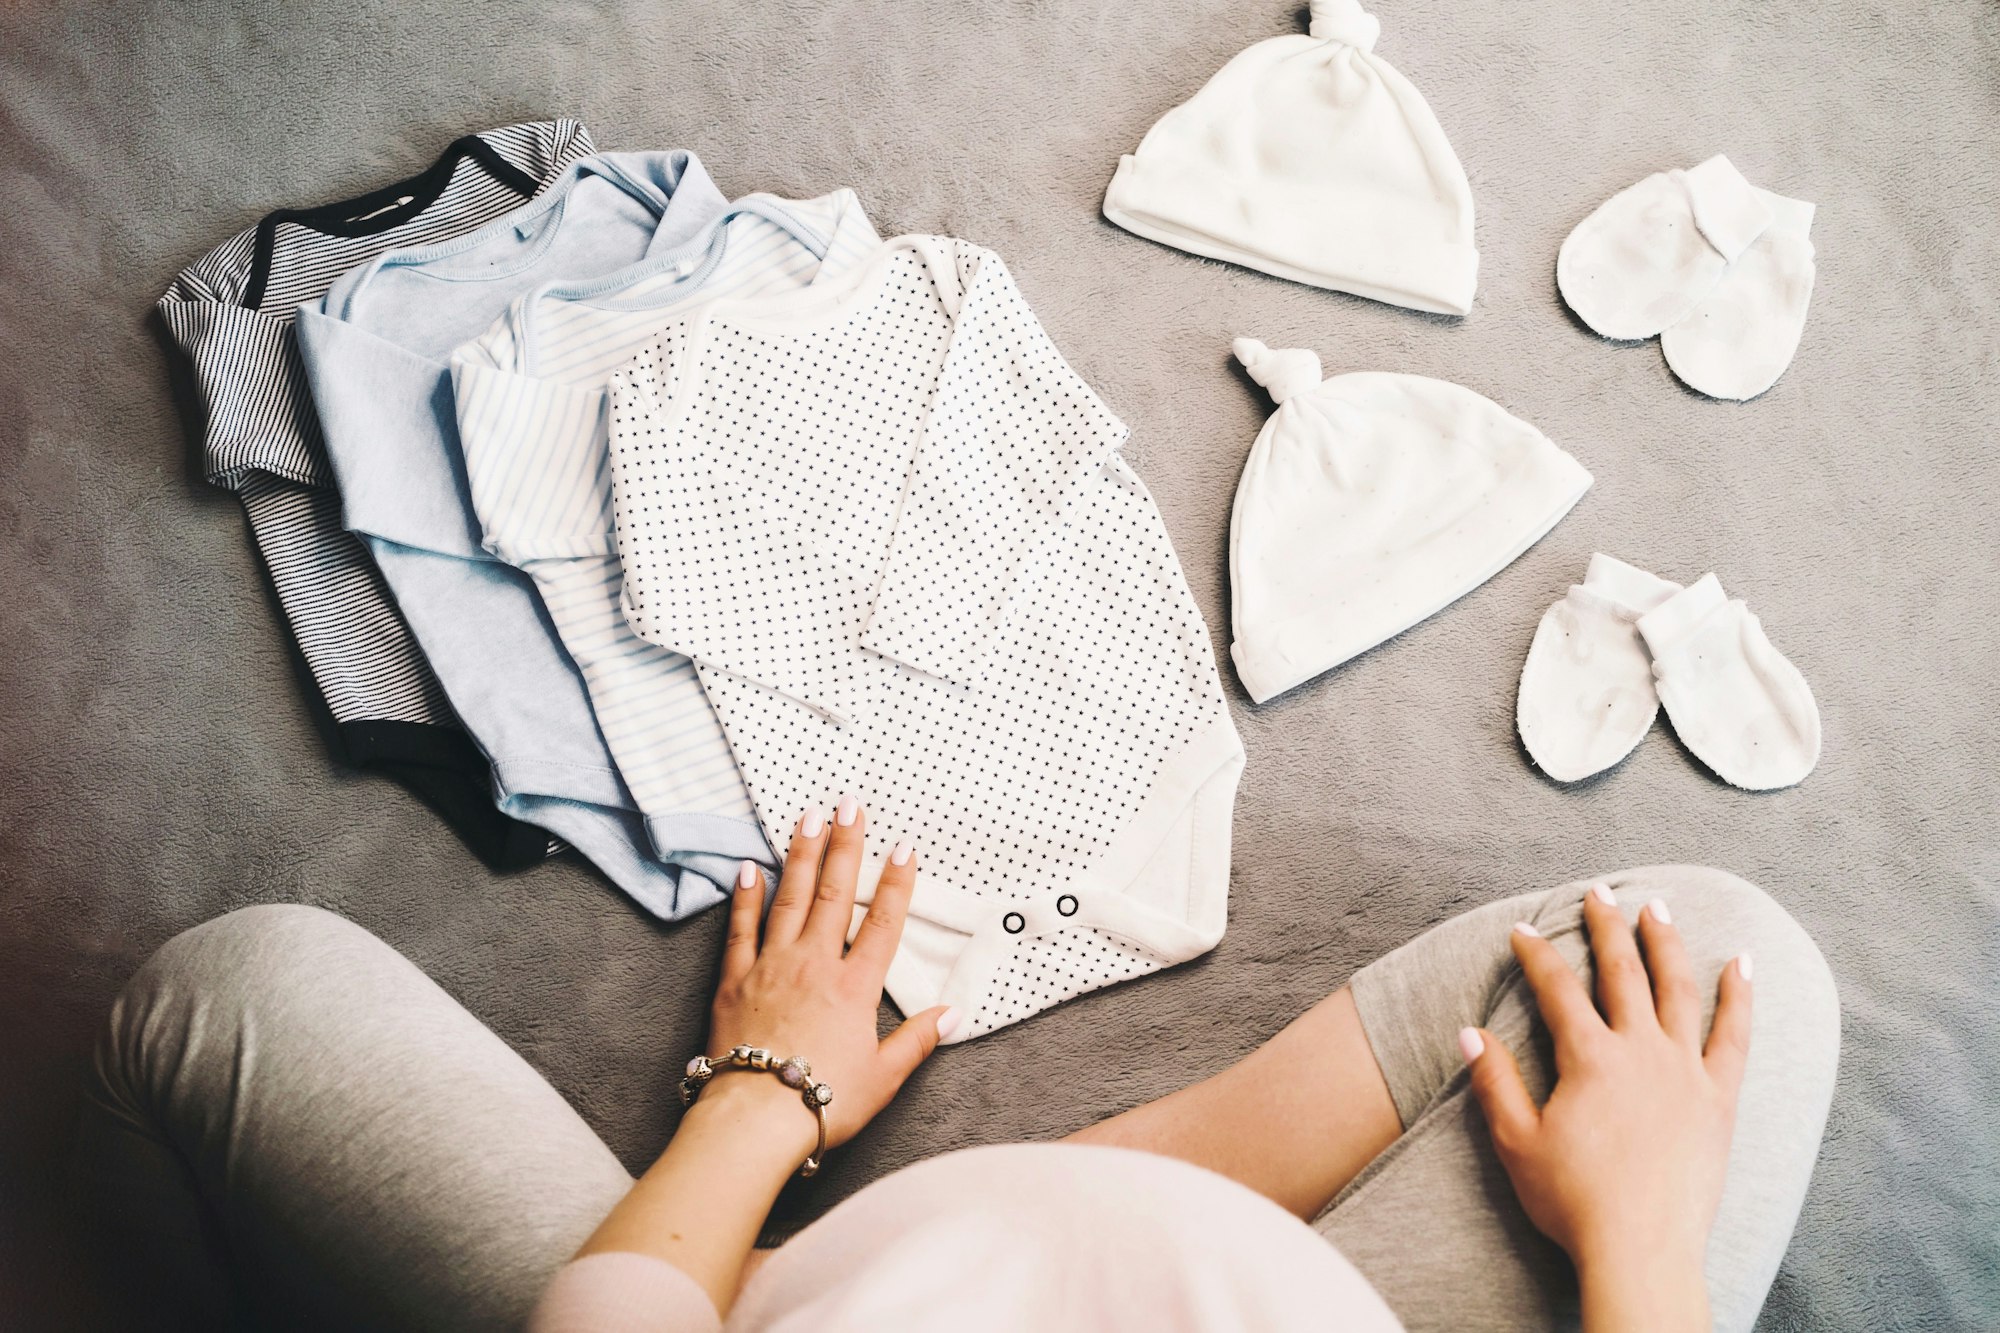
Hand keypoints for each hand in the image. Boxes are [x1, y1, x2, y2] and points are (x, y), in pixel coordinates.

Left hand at [572, 799, 956, 1313]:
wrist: (754, 1119)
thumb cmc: (821, 1102)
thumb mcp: (883, 1077)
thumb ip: (916, 1041)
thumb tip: (951, 1015)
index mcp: (855, 988)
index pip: (882, 923)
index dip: (896, 883)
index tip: (904, 847)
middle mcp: (814, 965)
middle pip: (833, 893)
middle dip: (845, 844)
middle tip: (849, 803)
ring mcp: (771, 966)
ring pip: (789, 898)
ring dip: (800, 854)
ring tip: (807, 816)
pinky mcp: (734, 980)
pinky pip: (741, 928)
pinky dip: (746, 896)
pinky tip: (749, 868)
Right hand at [1460, 886, 1751, 1330]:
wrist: (1642, 1250)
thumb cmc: (1574, 1202)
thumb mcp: (1516, 1142)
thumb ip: (1495, 1081)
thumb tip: (1470, 1032)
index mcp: (1589, 1058)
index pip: (1557, 988)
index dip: (1536, 953)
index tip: (1523, 930)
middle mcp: (1640, 1051)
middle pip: (1622, 971)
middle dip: (1606, 926)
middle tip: (1598, 892)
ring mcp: (1685, 1071)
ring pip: (1678, 989)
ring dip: (1667, 943)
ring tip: (1658, 908)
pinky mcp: (1718, 1098)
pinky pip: (1733, 1036)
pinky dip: (1738, 997)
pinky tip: (1742, 964)